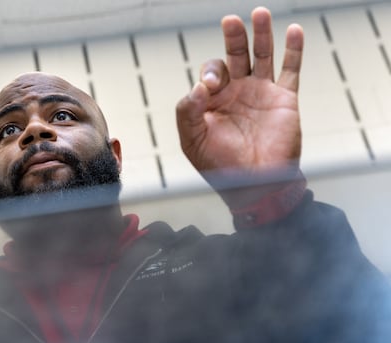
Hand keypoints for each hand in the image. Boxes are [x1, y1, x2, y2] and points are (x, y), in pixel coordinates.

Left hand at [176, 7, 303, 206]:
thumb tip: (198, 86)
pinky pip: (290, 70)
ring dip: (261, 35)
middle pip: (235, 55)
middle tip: (229, 21)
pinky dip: (294, 50)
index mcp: (214, 101)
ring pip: (262, 56)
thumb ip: (188, 112)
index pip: (210, 73)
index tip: (211, 87)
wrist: (254, 185)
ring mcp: (261, 94)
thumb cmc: (220, 167)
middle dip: (233, 38)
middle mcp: (237, 93)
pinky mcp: (284, 99)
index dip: (209, 74)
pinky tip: (293, 31)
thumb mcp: (192, 141)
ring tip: (259, 13)